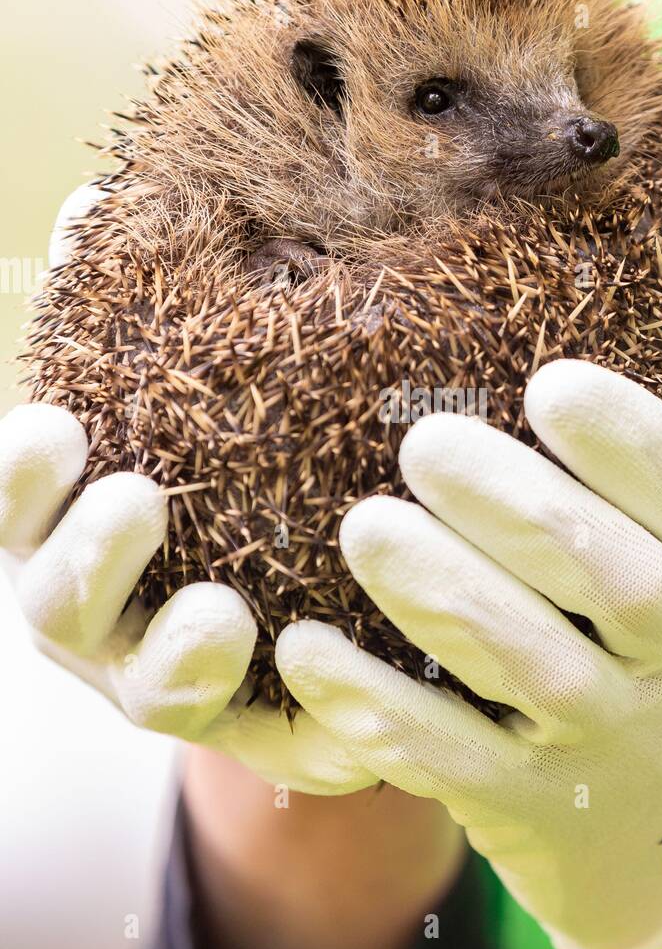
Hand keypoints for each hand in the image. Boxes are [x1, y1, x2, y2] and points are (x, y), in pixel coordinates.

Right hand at [0, 184, 376, 793]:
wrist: (308, 591)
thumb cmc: (226, 473)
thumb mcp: (181, 398)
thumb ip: (133, 316)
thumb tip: (94, 202)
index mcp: (71, 532)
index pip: (16, 509)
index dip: (16, 477)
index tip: (55, 423)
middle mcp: (103, 619)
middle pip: (57, 608)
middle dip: (87, 559)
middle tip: (136, 499)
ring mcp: (174, 686)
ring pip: (151, 693)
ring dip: (175, 654)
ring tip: (221, 612)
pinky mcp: (263, 735)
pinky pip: (275, 746)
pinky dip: (304, 732)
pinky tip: (342, 712)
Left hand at [275, 268, 661, 948]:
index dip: (632, 444)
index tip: (551, 381)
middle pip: (612, 585)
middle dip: (520, 513)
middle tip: (426, 444)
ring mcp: (609, 742)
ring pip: (530, 670)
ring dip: (447, 598)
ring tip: (366, 528)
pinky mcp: (533, 808)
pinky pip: (453, 761)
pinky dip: (381, 713)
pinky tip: (306, 652)